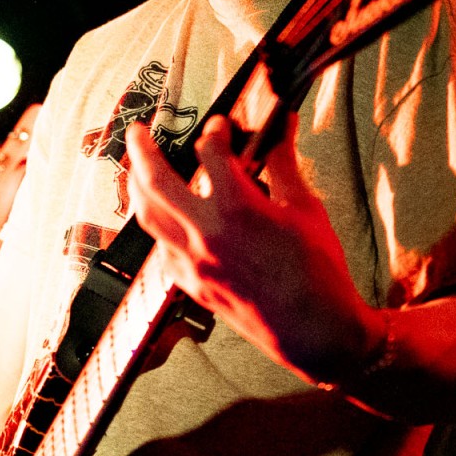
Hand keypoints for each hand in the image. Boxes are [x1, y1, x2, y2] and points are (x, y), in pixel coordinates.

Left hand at [126, 113, 373, 381]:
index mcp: (237, 208)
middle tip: (138, 132)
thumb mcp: (305, 208)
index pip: (210, 151)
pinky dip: (160, 227)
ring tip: (137, 171)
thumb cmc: (318, 273)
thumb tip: (282, 128)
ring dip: (138, 188)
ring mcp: (193, 263)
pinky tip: (167, 219)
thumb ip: (283, 163)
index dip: (216, 130)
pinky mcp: (192, 286)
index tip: (221, 125)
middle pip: (154, 180)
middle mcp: (206, 234)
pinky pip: (161, 248)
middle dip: (141, 149)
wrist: (316, 330)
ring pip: (147, 217)